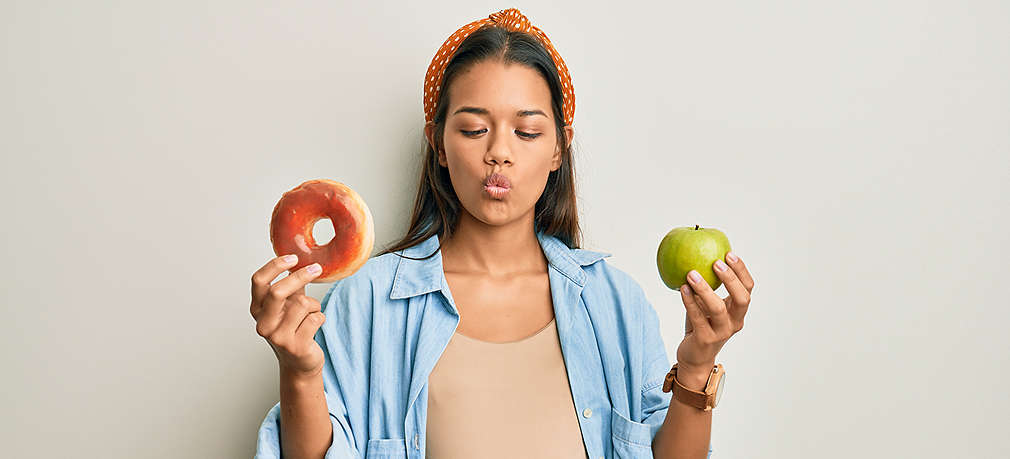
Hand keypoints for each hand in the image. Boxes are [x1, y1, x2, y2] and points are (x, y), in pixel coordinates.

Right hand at [250, 255, 326, 378]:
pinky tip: (315, 326)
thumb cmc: (294, 328)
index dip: (274, 266)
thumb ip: (290, 285)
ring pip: (303, 304)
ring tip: (312, 314)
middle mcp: (263, 323)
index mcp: (258, 309)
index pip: (258, 281)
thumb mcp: (288, 304)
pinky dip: (321, 317)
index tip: (293, 258)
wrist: (300, 362)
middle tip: (316, 268)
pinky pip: (316, 318)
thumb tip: (299, 256)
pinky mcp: (295, 346)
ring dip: (314, 305)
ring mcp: (278, 337)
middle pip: (278, 291)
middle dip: (300, 276)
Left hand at [676, 252, 754, 373]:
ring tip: (691, 273)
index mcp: (738, 311)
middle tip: (716, 262)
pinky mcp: (706, 339)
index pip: (747, 288)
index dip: (741, 271)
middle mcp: (735, 322)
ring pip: (718, 308)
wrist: (694, 356)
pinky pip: (698, 317)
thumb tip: (696, 255)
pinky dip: (689, 301)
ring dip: (705, 289)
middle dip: (731, 279)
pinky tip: (682, 288)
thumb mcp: (706, 304)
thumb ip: (707, 286)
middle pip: (742, 298)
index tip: (729, 253)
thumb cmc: (700, 324)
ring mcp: (722, 332)